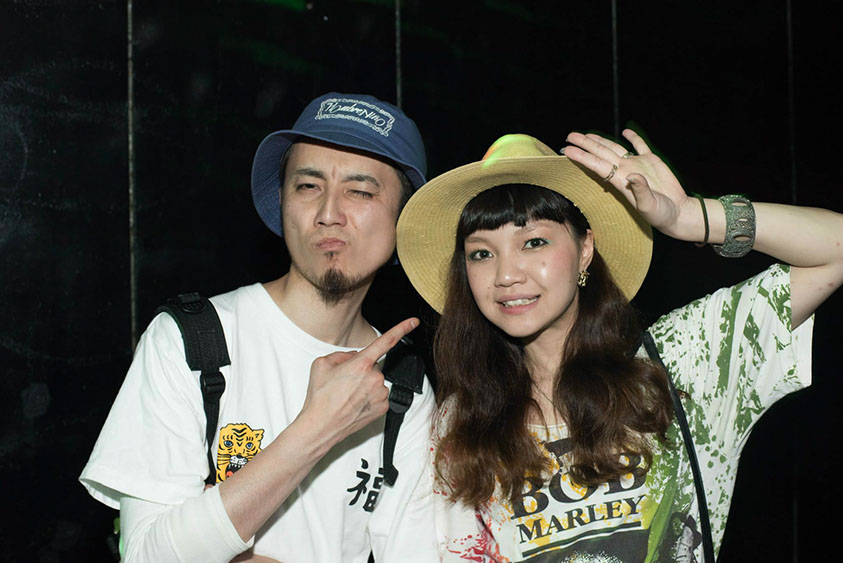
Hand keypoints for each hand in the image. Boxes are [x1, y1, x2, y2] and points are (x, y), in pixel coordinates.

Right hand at [298, 318, 419, 446]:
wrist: (321, 426)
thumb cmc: (320, 398)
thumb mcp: (322, 365)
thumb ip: (341, 355)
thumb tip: (352, 357)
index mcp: (361, 364)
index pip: (386, 341)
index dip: (402, 329)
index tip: (413, 322)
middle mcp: (374, 378)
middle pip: (372, 366)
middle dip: (361, 370)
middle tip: (344, 383)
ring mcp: (380, 394)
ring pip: (375, 382)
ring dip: (364, 385)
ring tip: (347, 395)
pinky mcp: (382, 408)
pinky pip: (378, 396)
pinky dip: (368, 398)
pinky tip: (355, 403)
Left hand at [564, 129, 699, 239]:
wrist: (677, 213)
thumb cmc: (660, 214)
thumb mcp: (649, 205)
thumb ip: (640, 190)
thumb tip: (632, 176)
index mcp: (621, 181)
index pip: (597, 165)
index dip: (582, 157)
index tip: (567, 150)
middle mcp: (625, 170)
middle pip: (601, 153)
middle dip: (585, 144)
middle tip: (570, 135)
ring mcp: (637, 164)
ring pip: (615, 148)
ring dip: (601, 140)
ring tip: (587, 135)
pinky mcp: (651, 161)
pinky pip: (641, 146)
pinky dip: (634, 138)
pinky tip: (625, 131)